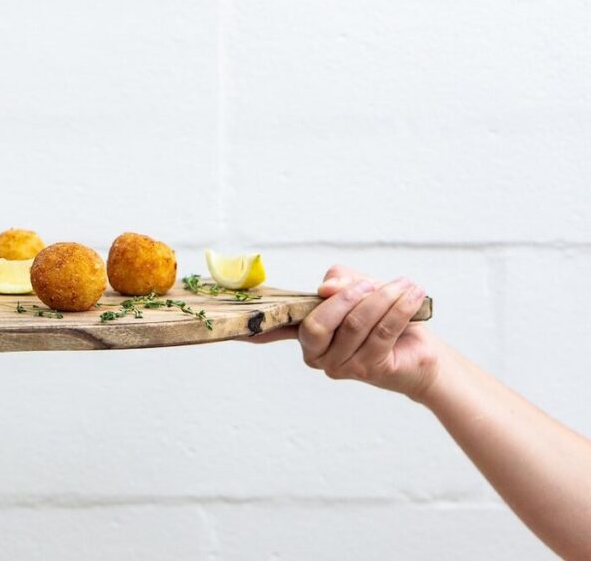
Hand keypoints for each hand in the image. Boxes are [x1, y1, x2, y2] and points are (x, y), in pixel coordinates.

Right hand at [248, 265, 443, 400]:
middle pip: (317, 325)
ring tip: (404, 285)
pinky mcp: (369, 369)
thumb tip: (327, 289)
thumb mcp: (359, 288)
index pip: (273, 332)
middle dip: (346, 298)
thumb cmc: (383, 316)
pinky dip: (399, 309)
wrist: (419, 349)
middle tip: (371, 284)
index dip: (251, 332)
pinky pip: (382, 332)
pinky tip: (412, 296)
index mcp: (304, 332)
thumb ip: (340, 282)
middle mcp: (315, 354)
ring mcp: (340, 366)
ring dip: (383, 299)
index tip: (232, 330)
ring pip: (355, 324)